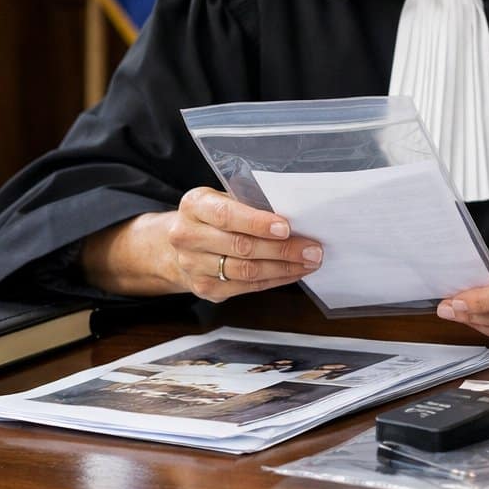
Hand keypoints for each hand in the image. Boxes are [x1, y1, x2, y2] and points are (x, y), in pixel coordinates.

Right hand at [82, 187, 322, 302]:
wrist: (176, 246)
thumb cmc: (212, 217)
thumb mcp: (224, 199)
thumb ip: (250, 204)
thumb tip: (296, 213)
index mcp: (194, 205)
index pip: (227, 215)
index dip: (258, 223)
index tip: (286, 228)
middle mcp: (188, 236)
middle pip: (241, 247)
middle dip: (282, 249)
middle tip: (312, 249)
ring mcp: (193, 266)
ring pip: (246, 271)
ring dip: (284, 268)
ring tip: (310, 262)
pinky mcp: (205, 289)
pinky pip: (247, 287)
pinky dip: (275, 280)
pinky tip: (294, 272)